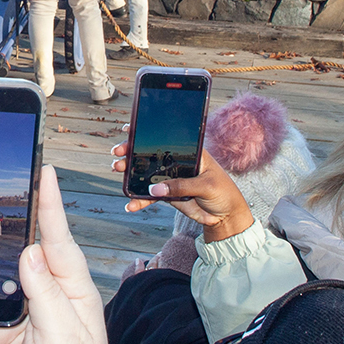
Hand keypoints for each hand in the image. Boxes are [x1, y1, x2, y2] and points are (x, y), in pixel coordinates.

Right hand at [0, 167, 108, 343]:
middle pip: (18, 252)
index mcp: (72, 289)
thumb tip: (33, 253)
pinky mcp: (0, 334)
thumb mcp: (65, 338)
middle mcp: (47, 294)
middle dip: (0, 226)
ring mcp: (21, 313)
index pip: (59, 239)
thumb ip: (48, 296)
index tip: (44, 172)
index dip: (50, 205)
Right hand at [112, 146, 254, 241]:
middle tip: (118, 152)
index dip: (147, 132)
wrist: (225, 215)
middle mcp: (177, 162)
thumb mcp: (207, 185)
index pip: (166, 138)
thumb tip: (155, 189)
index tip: (129, 128)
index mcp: (190, 152)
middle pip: (151, 154)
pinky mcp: (168, 195)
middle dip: (132, 152)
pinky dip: (139, 201)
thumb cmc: (223, 192)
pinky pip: (150, 197)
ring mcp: (171, 179)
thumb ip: (182, 186)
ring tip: (118, 171)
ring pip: (146, 174)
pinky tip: (130, 205)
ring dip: (130, 173)